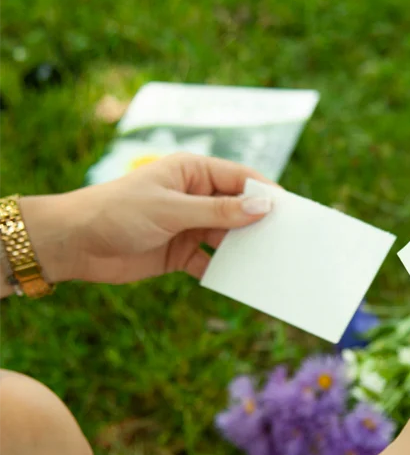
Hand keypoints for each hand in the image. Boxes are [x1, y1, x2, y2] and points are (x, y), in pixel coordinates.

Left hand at [19, 153, 273, 285]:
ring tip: (269, 264)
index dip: (266, 192)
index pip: (240, 178)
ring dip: (244, 250)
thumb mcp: (171, 209)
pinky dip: (223, 271)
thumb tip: (263, 207)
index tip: (291, 211)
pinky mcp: (181, 253)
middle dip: (259, 224)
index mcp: (192, 172)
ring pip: (228, 237)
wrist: (74, 244)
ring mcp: (189, 225)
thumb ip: (218, 211)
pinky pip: (211, 262)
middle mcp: (194, 197)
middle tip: (287, 241)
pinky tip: (239, 282)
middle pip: (238, 209)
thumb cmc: (117, 212)